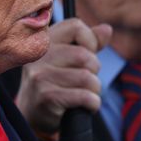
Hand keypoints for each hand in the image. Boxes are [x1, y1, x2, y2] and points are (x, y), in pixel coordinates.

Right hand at [16, 18, 111, 135]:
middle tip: (85, 79)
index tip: (87, 54)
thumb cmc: (55, 81)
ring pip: (87, 77)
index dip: (90, 40)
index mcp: (44, 41)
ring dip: (95, 89)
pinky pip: (85, 96)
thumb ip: (88, 43)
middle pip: (85, 55)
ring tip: (85, 94)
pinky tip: (85, 105)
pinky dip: (93, 103)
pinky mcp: (47, 96)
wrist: (33, 113)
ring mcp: (40, 76)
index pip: (75, 26)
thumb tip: (107, 29)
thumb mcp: (67, 58)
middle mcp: (39, 56)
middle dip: (94, 70)